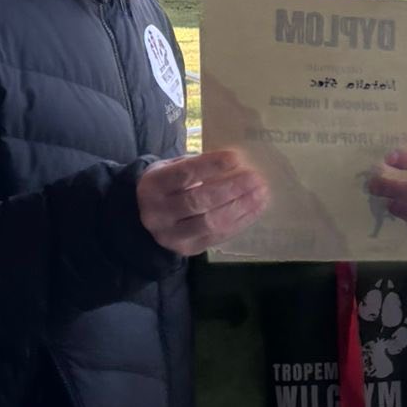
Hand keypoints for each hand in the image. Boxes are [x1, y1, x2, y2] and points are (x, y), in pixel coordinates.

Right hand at [137, 149, 269, 255]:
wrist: (146, 217)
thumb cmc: (169, 185)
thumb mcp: (172, 168)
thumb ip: (198, 166)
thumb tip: (238, 163)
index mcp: (153, 186)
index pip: (183, 175)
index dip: (211, 165)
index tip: (236, 157)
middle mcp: (158, 213)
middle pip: (198, 201)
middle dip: (231, 188)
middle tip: (255, 177)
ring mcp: (171, 235)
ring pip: (210, 222)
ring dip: (240, 207)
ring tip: (261, 193)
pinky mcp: (187, 249)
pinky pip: (218, 236)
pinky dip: (240, 221)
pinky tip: (256, 208)